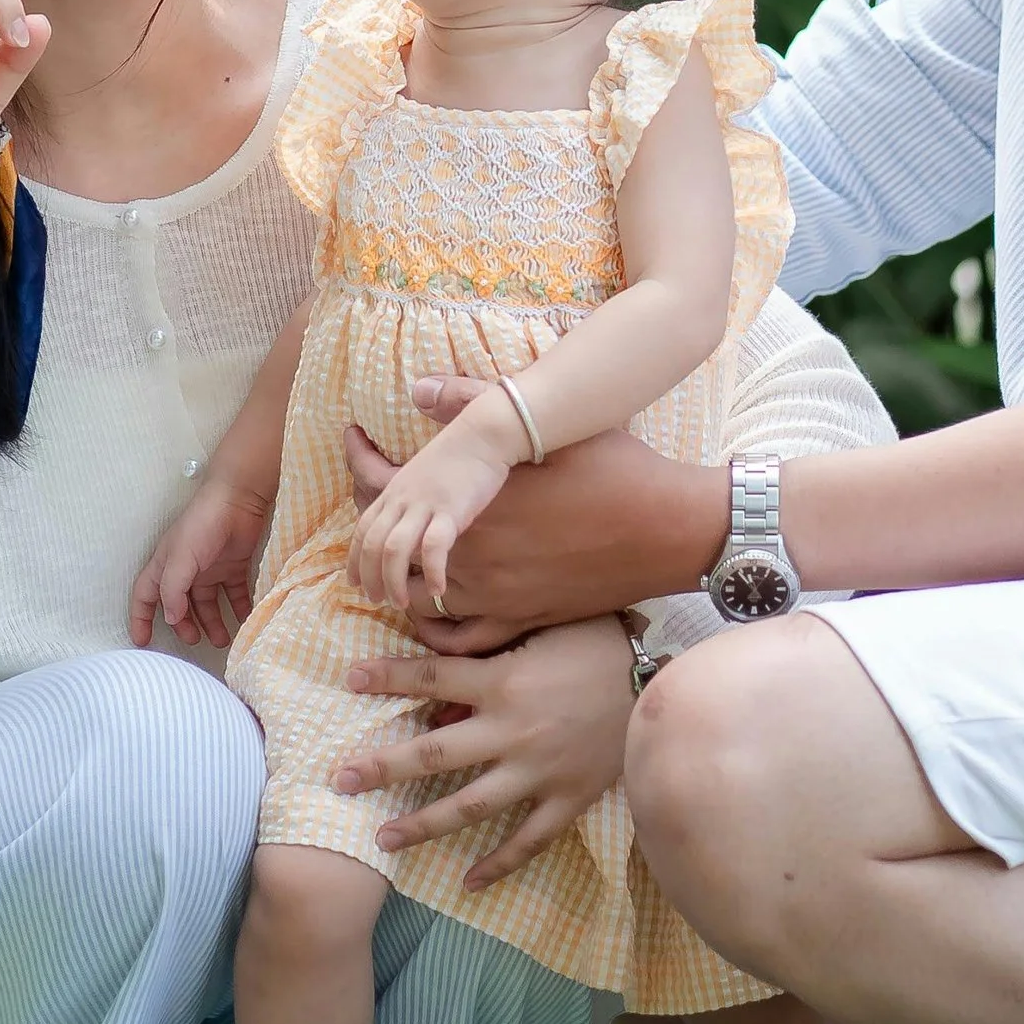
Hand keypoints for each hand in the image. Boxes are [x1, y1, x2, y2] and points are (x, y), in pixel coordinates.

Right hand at [129, 481, 271, 649]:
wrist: (238, 499)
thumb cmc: (202, 525)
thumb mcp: (181, 559)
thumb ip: (173, 590)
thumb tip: (170, 618)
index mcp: (165, 566)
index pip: (145, 596)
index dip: (141, 619)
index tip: (143, 643)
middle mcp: (185, 569)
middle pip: (179, 605)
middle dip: (183, 625)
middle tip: (195, 640)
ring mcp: (210, 568)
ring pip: (207, 603)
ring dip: (213, 622)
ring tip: (223, 640)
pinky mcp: (233, 565)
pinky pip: (234, 593)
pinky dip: (239, 608)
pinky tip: (246, 620)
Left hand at [331, 618, 635, 885]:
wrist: (665, 683)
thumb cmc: (604, 641)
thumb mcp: (546, 623)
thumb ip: (496, 638)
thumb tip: (444, 640)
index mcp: (504, 680)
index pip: (430, 678)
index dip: (386, 677)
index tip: (347, 680)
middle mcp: (511, 730)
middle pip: (432, 752)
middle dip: (382, 766)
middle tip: (340, 780)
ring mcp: (539, 770)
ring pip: (469, 805)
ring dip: (423, 824)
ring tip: (383, 839)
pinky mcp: (568, 798)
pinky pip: (528, 840)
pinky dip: (498, 863)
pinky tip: (469, 881)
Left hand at [346, 376, 723, 643]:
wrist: (668, 528)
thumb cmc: (615, 468)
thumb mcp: (546, 425)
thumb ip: (476, 402)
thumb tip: (418, 388)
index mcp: (470, 501)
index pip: (385, 486)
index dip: (360, 464)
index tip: (355, 447)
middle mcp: (470, 553)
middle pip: (390, 542)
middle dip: (374, 521)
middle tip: (372, 503)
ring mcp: (494, 594)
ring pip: (414, 593)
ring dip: (396, 574)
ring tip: (389, 556)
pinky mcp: (521, 620)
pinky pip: (458, 636)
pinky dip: (434, 625)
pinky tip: (431, 606)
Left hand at [348, 397, 516, 616]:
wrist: (487, 431)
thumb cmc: (462, 450)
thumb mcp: (425, 471)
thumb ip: (410, 492)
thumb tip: (405, 512)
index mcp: (395, 489)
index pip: (363, 529)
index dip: (355, 559)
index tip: (353, 582)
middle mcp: (403, 498)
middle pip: (373, 544)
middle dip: (370, 577)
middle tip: (376, 599)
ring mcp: (425, 504)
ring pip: (394, 550)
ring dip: (393, 581)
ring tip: (399, 603)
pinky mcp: (451, 510)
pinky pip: (433, 548)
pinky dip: (431, 573)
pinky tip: (437, 589)